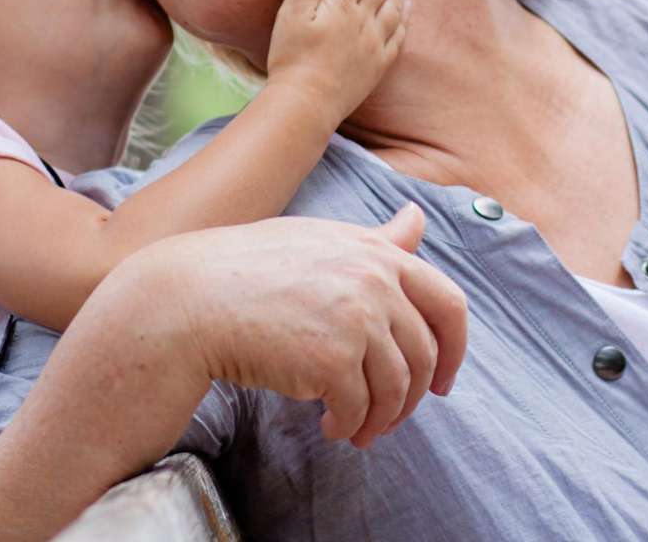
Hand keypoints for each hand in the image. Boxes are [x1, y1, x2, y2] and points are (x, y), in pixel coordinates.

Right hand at [151, 203, 466, 449]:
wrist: (192, 299)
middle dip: (413, 396)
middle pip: (425, 356)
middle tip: (389, 417)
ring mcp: (357, 320)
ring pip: (397, 389)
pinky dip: (351, 425)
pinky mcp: (333, 360)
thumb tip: (418, 218)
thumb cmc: (249, 269)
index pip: (448, 303)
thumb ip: (376, 240)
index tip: (443, 379)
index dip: (455, 348)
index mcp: (376, 252)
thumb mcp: (320, 240)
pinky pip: (361, 408)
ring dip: (381, 419)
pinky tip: (331, 427)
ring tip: (356, 428)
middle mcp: (375, 281)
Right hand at [265, 0, 409, 122]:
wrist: (306, 102)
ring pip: (395, 2)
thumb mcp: (289, 14)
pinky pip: (400, 33)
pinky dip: (405, 13)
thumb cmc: (290, 57)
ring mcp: (375, 42)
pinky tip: (407, 4)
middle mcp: (364, 19)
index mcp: (341, 4)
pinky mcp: (379, 63)